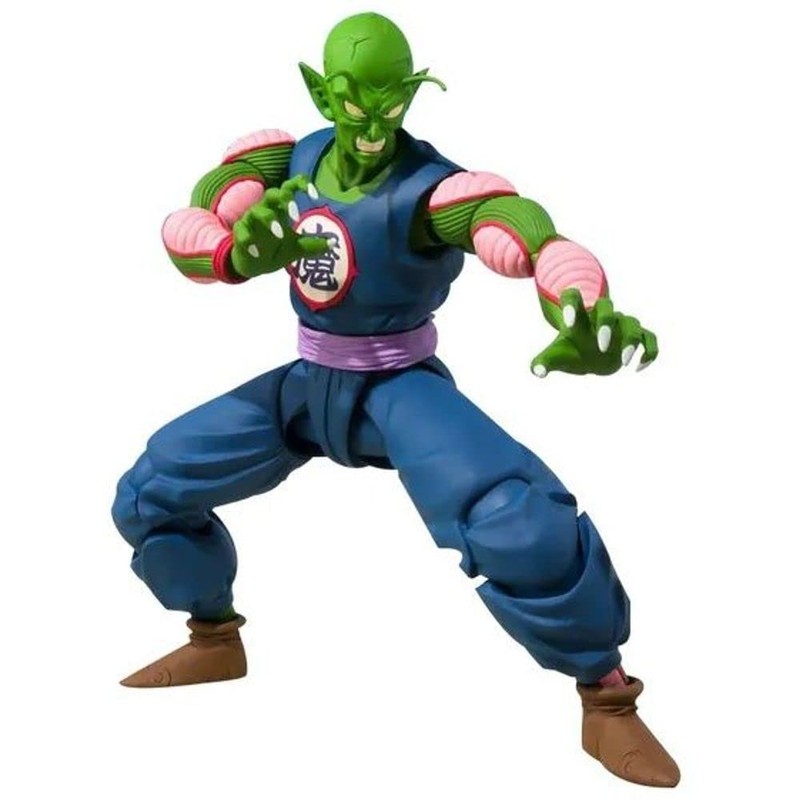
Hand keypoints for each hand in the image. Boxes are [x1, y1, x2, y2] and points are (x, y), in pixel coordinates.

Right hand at [231, 175, 327, 277]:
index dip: (303, 185)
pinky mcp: (240, 234)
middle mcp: (266, 210)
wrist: (254, 265)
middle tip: (295, 215)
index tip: (316, 196)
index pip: (290, 187)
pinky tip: (256, 252)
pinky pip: (242, 234)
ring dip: (269, 220)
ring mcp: (251, 221)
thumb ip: (314, 245)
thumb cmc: (276, 249)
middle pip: (272, 193)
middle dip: (284, 199)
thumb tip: (333, 243)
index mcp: (281, 209)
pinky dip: (248, 242)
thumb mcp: (298, 248)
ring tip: (279, 235)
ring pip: (257, 211)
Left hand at [531, 289, 657, 376]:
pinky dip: (650, 351)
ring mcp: (621, 325)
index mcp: (578, 317)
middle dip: (606, 323)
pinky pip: (650, 338)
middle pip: (607, 306)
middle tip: (601, 346)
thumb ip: (543, 362)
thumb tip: (537, 371)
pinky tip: (639, 368)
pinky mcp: (636, 337)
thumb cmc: (570, 353)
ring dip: (631, 341)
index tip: (568, 323)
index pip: (572, 296)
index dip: (570, 304)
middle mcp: (601, 317)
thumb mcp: (555, 357)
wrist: (589, 357)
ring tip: (623, 362)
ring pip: (633, 322)